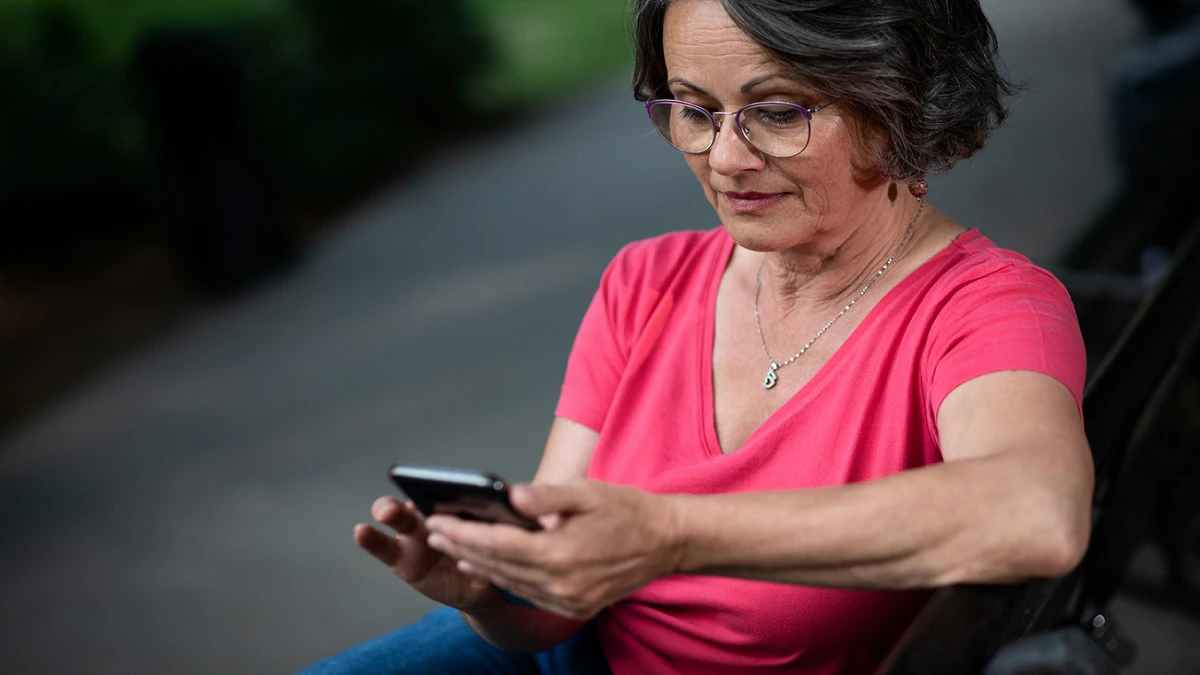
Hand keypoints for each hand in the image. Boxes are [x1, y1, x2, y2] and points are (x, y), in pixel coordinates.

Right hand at [354, 497, 497, 611]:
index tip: (439, 484)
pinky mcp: (400, 559)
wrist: (481, 589)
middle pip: (416, 498)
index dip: (439, 484)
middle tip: (414, 498)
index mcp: (455, 503)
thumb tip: (521, 502)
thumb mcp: (499, 536)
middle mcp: (430, 515)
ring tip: (387, 512)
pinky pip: (382, 548)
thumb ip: (500, 519)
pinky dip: (370, 539)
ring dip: (389, 511)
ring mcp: (412, 536)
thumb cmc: (489, 554)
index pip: (443, 487)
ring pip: (396, 518)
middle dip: (415, 492)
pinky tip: (361, 531)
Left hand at [424, 481, 683, 620]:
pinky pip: (530, 594)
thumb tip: (509, 494)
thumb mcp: (587, 492)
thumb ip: (546, 495)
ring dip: (479, 565)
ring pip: (510, 583)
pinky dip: (505, 579)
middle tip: (433, 532)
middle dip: (461, 547)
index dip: (463, 532)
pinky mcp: (575, 606)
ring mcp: (568, 599)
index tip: (438, 520)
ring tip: (452, 548)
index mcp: (560, 553)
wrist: (666, 542)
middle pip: (497, 565)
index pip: (497, 543)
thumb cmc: (627, 511)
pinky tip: (491, 567)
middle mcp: (561, 583)